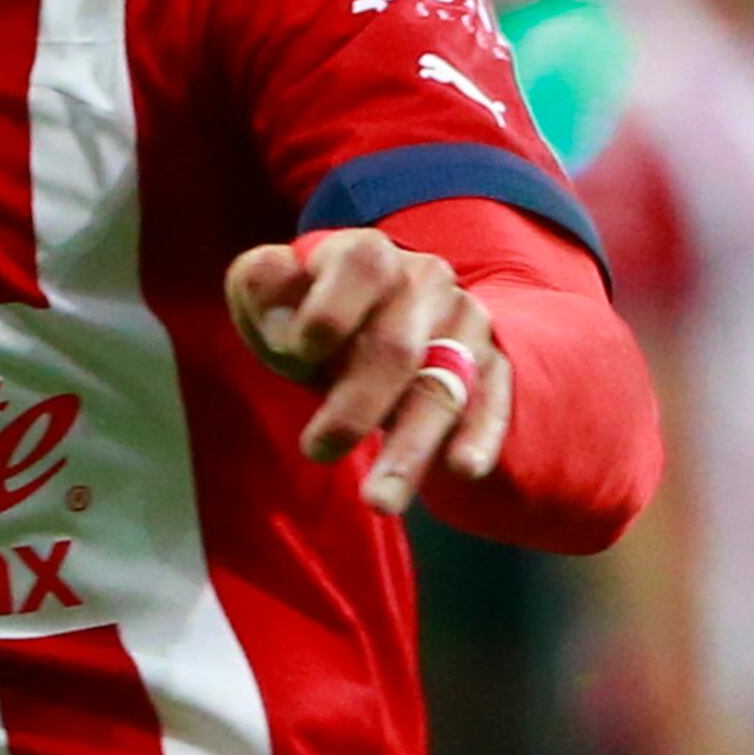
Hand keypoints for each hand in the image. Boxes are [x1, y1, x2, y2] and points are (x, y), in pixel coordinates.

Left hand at [223, 228, 510, 516]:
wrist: (370, 316)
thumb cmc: (306, 309)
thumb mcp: (268, 291)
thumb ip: (261, 286)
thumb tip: (278, 312)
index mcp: (368, 253)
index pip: (362, 267)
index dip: (331, 309)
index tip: (299, 352)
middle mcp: (426, 281)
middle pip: (395, 346)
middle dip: (356, 405)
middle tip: (317, 450)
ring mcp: (464, 323)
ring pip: (442, 388)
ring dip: (411, 448)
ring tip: (379, 500)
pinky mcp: (491, 364)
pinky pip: (492, 402)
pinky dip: (479, 437)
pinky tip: (462, 469)